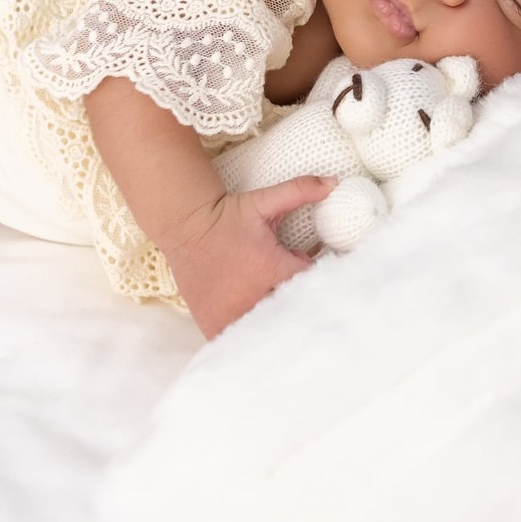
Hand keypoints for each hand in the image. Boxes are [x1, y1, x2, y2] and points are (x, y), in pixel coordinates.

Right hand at [161, 176, 336, 338]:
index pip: (308, 283)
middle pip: (290, 309)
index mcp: (267, 269)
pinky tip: (253, 316)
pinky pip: (240, 339)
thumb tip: (334, 182)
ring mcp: (229, 316)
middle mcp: (249, 297)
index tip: (310, 267)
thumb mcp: (265, 200)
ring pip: (267, 327)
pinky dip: (250, 333)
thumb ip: (301, 190)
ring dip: (275, 317)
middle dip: (296, 298)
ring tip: (271, 297)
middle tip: (290, 284)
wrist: (186, 226)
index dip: (315, 276)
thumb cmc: (229, 216)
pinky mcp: (212, 325)